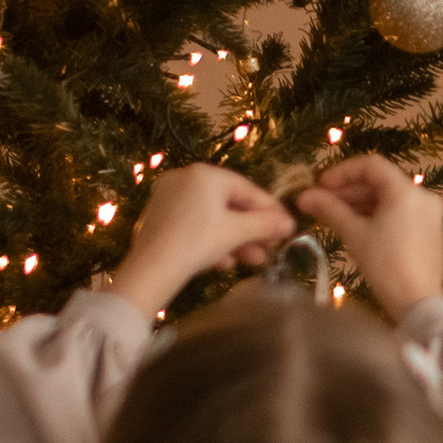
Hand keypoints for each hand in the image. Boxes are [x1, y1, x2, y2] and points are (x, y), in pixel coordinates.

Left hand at [106, 163, 293, 316]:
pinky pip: (193, 225)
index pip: (246, 188)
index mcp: (204, 174)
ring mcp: (168, 198)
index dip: (270, 209)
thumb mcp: (236, 232)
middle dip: (251, 230)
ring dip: (234, 240)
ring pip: (211, 218)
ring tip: (253, 260)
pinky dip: (211, 241)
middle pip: (228, 204)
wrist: (151, 269)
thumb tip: (290, 223)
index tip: (287, 226)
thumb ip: (265, 225)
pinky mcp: (158, 218)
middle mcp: (184, 179)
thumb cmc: (198, 242)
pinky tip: (224, 263)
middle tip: (270, 248)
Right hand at [297, 152, 442, 317]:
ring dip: (360, 203)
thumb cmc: (385, 266)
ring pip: (388, 197)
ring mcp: (429, 213)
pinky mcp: (429, 229)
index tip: (320, 185)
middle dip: (348, 191)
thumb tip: (304, 197)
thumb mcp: (354, 234)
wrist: (418, 303)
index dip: (342, 172)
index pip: (371, 165)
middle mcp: (423, 195)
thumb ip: (330, 210)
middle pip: (380, 181)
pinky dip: (376, 214)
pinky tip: (354, 225)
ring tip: (332, 215)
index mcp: (406, 191)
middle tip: (321, 202)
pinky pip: (399, 211)